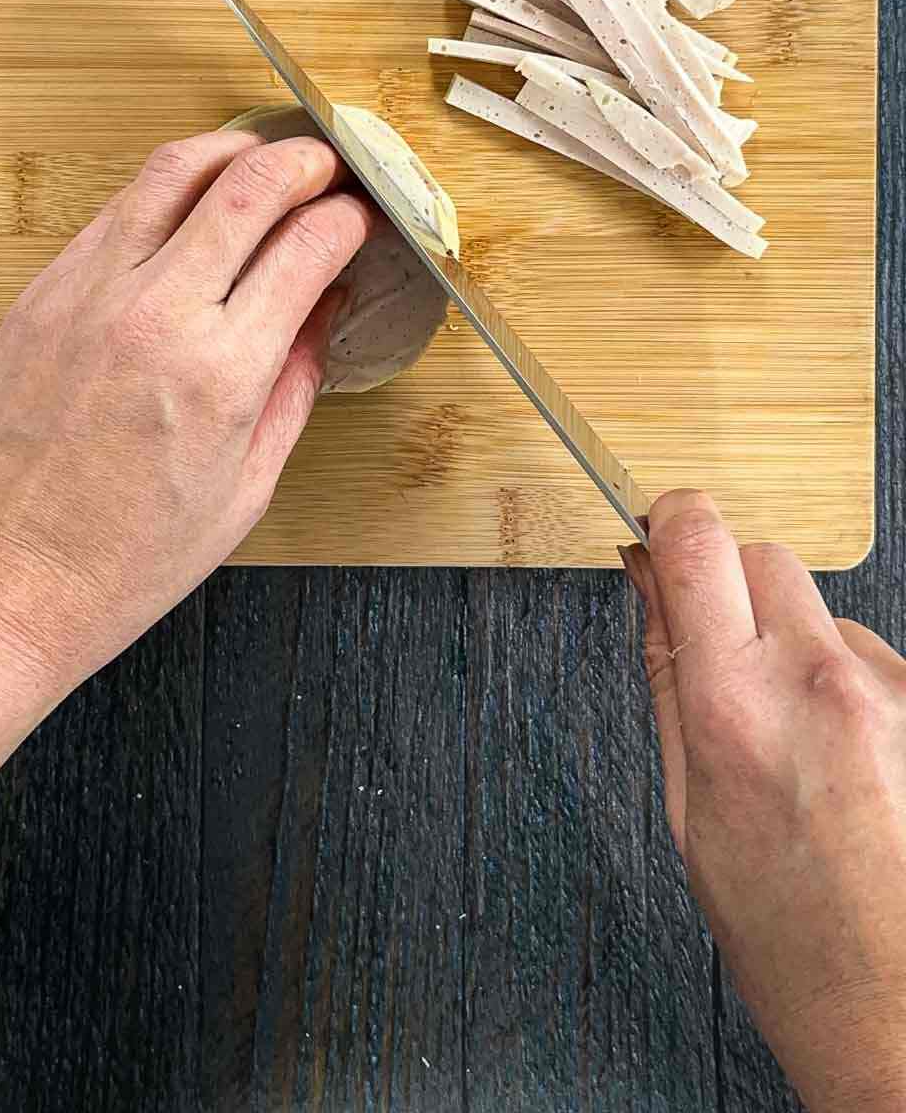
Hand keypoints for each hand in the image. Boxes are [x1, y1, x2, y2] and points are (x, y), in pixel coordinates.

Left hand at [0, 128, 374, 695]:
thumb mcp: (244, 490)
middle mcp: (154, 316)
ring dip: (229, 152)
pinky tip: (184, 211)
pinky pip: (111, 213)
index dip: (349, 219)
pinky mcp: (38, 296)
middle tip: (325, 165)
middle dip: (303, 161)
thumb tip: (326, 311)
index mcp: (221, 374)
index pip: (308, 246)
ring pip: (171, 172)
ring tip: (258, 160)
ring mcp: (87, 296)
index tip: (360, 220)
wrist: (2, 585)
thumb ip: (295, 386)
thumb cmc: (123, 562)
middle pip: (248, 184)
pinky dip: (161, 194)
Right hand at [622, 492, 905, 1112]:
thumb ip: (669, 676)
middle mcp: (821, 682)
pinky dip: (847, 690)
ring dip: (793, 648)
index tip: (656, 533)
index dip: (669, 521)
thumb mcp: (686, 806)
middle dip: (727, 583)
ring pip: (820, 613)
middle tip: (718, 652)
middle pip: (761, 557)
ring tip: (793, 745)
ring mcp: (893, 693)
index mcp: (735, 705)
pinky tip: (845, 763)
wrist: (895, 1009)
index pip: (697, 539)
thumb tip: (649, 587)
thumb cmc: (787, 932)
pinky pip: (872, 661)